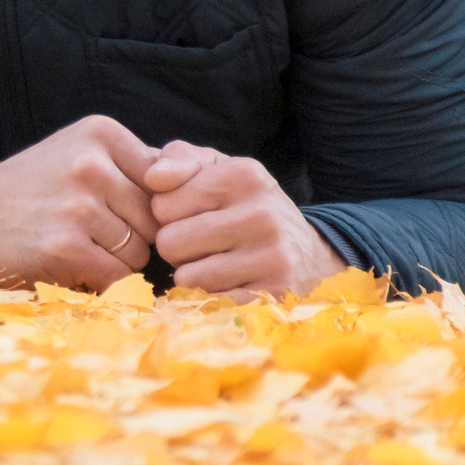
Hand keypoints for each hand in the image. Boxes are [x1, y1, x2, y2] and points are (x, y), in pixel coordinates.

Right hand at [0, 115, 161, 289]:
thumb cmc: (38, 187)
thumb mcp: (82, 152)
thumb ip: (138, 164)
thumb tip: (202, 182)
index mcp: (100, 133)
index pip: (166, 181)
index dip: (146, 203)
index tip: (114, 205)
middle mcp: (91, 164)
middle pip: (155, 219)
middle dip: (133, 233)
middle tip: (89, 227)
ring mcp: (78, 206)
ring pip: (140, 251)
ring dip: (116, 258)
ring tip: (77, 241)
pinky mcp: (67, 247)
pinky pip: (118, 276)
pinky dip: (101, 278)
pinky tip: (71, 261)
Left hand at [146, 141, 345, 298]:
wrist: (311, 253)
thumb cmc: (245, 205)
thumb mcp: (216, 169)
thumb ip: (178, 159)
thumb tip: (153, 178)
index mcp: (243, 175)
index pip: (161, 206)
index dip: (170, 215)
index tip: (195, 214)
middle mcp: (261, 214)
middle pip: (169, 244)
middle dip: (179, 247)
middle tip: (207, 243)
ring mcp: (273, 257)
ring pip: (186, 278)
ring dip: (194, 275)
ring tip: (222, 262)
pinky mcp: (276, 295)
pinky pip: (211, 304)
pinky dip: (213, 299)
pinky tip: (234, 285)